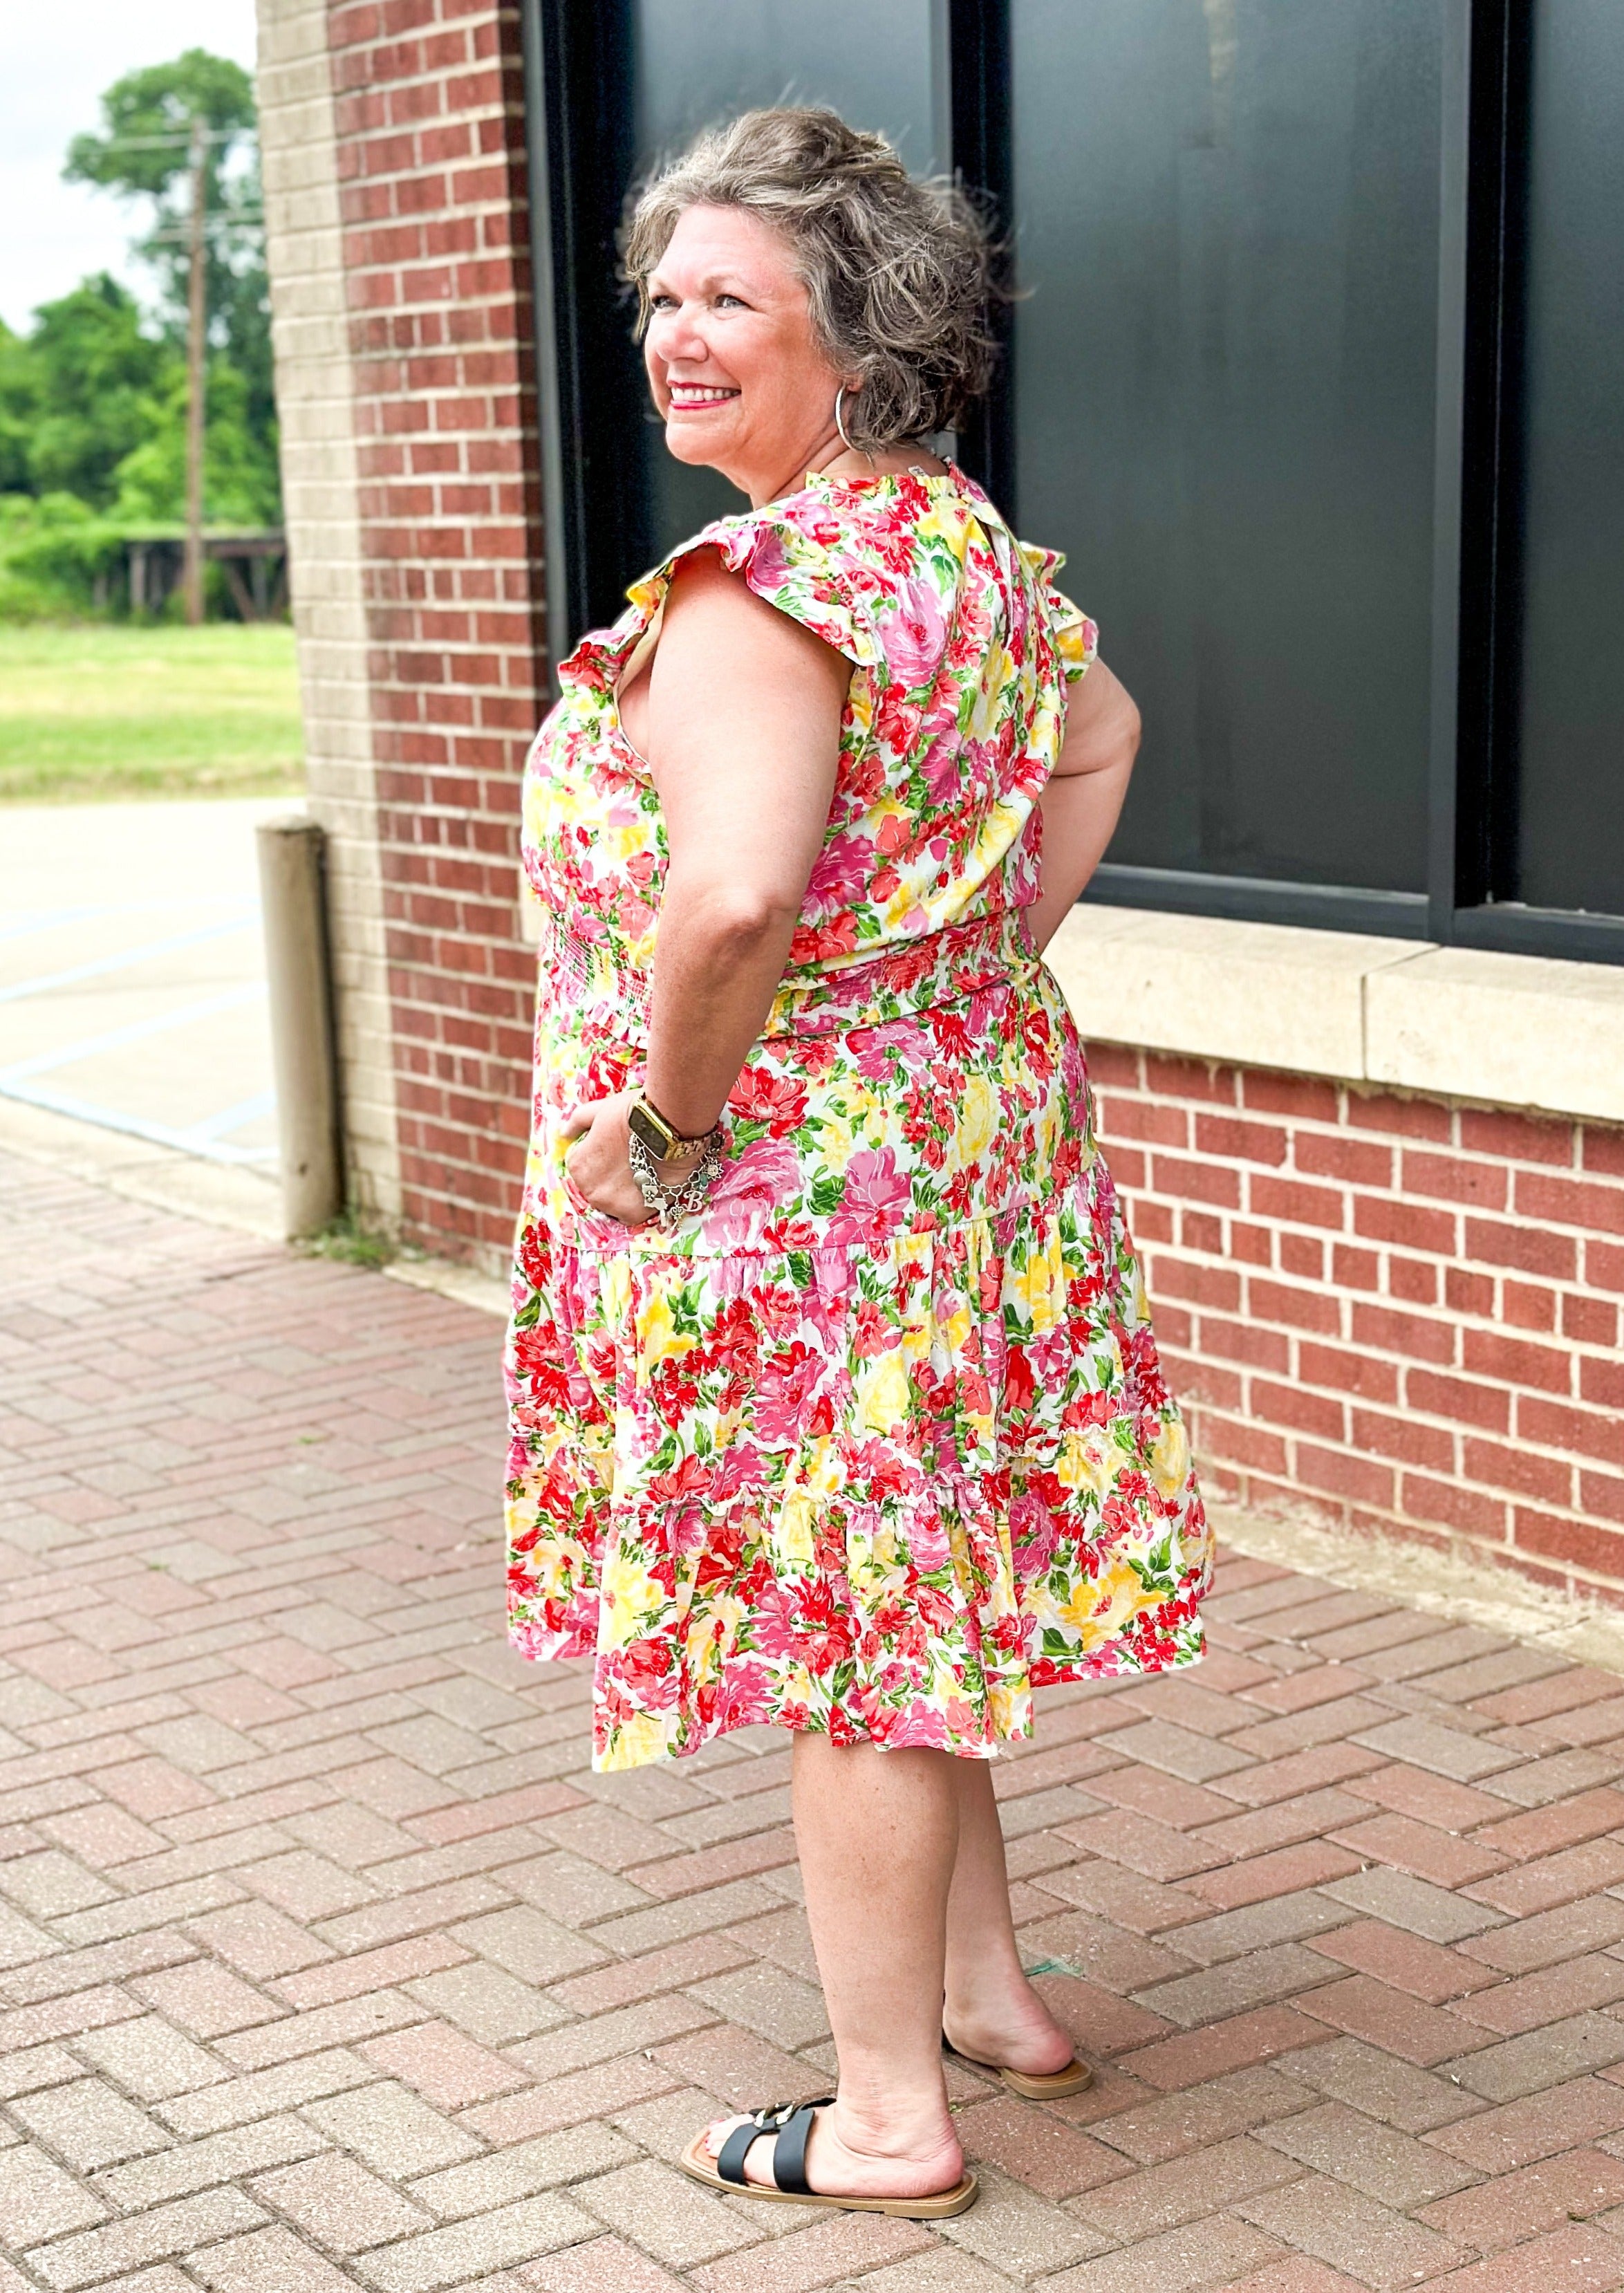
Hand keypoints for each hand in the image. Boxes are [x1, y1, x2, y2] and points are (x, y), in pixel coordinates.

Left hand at [561, 1091, 653, 1226]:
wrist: (667, 1129)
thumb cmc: (633, 1116)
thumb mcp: (599, 1110)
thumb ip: (578, 1122)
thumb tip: (564, 1133)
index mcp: (577, 1165)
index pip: (584, 1168)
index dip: (602, 1158)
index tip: (619, 1151)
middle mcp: (588, 1189)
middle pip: (598, 1187)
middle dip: (612, 1178)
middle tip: (633, 1163)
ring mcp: (610, 1204)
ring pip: (614, 1203)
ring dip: (625, 1193)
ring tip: (645, 1175)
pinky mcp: (633, 1214)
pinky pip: (633, 1214)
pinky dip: (641, 1203)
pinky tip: (652, 1186)